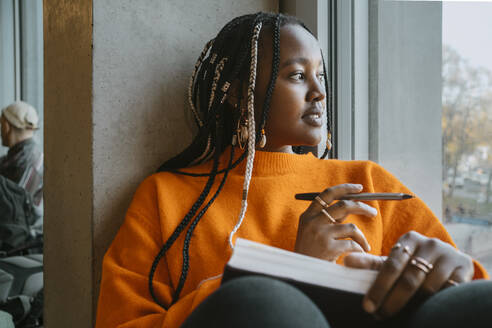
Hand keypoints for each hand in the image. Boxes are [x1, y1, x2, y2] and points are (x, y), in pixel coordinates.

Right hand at [294, 183, 376, 260]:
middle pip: (343, 205)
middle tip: (373, 212)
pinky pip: (352, 244)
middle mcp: (313, 222)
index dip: (345, 188)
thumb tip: (352, 202)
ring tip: (364, 245)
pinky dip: (359, 248)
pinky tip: (359, 253)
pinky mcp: (328, 248)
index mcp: (308, 215)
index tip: (359, 188)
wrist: (303, 273)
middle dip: (362, 207)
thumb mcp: (313, 230)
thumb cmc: (312, 252)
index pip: (327, 194)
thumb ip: (329, 217)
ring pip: (351, 227)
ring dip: (362, 237)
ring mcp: (320, 234)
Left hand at [344, 231, 473, 317]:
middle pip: (408, 278)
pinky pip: (447, 291)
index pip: (390, 265)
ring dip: (412, 304)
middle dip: (391, 300)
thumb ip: (370, 262)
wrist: (449, 262)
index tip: (368, 306)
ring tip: (398, 313)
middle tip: (379, 315)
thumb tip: (346, 261)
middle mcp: (430, 244)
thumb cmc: (414, 263)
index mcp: (409, 239)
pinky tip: (422, 309)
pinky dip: (433, 302)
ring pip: (427, 287)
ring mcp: (448, 256)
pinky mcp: (464, 269)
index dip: (378, 287)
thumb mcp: (394, 261)